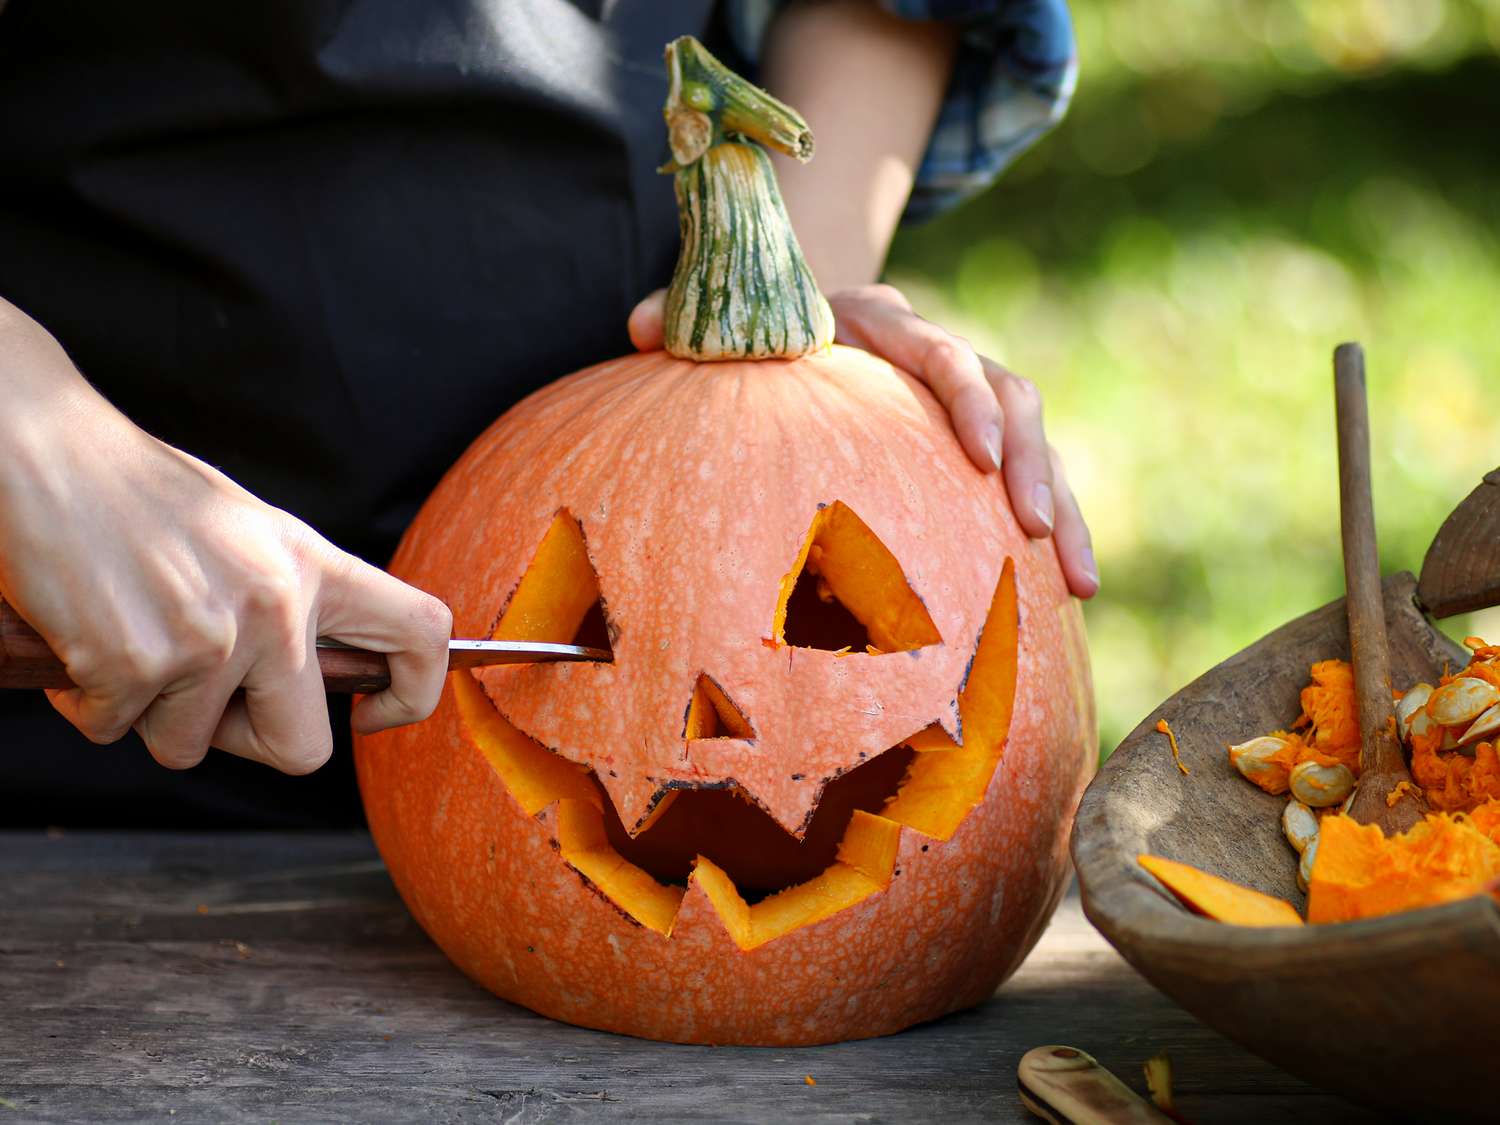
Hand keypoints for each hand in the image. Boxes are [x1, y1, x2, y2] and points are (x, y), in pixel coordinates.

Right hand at [0, 303, 452, 773]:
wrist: (44, 451)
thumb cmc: (138, 497)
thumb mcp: (245, 535)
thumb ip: (289, 602)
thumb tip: (314, 682)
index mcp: (311, 565)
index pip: (422, 633)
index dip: (414, 692)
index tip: (370, 712)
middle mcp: (275, 606)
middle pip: (302, 748)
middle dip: (248, 742)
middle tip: (204, 701)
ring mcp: (208, 639)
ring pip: (188, 744)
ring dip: (149, 713)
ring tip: (127, 636)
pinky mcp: (134, 664)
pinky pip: (114, 728)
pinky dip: (88, 700)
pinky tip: (80, 637)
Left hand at [629, 285, 1097, 597]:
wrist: (802, 319)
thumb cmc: (756, 334)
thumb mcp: (722, 322)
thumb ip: (687, 321)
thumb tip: (637, 328)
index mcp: (879, 321)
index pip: (936, 351)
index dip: (963, 398)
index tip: (980, 454)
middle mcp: (934, 353)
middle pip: (1005, 394)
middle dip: (1028, 463)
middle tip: (1035, 528)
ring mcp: (963, 400)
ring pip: (1034, 442)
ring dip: (1061, 507)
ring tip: (1078, 582)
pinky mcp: (976, 442)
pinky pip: (1028, 480)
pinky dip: (1055, 529)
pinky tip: (1066, 597)